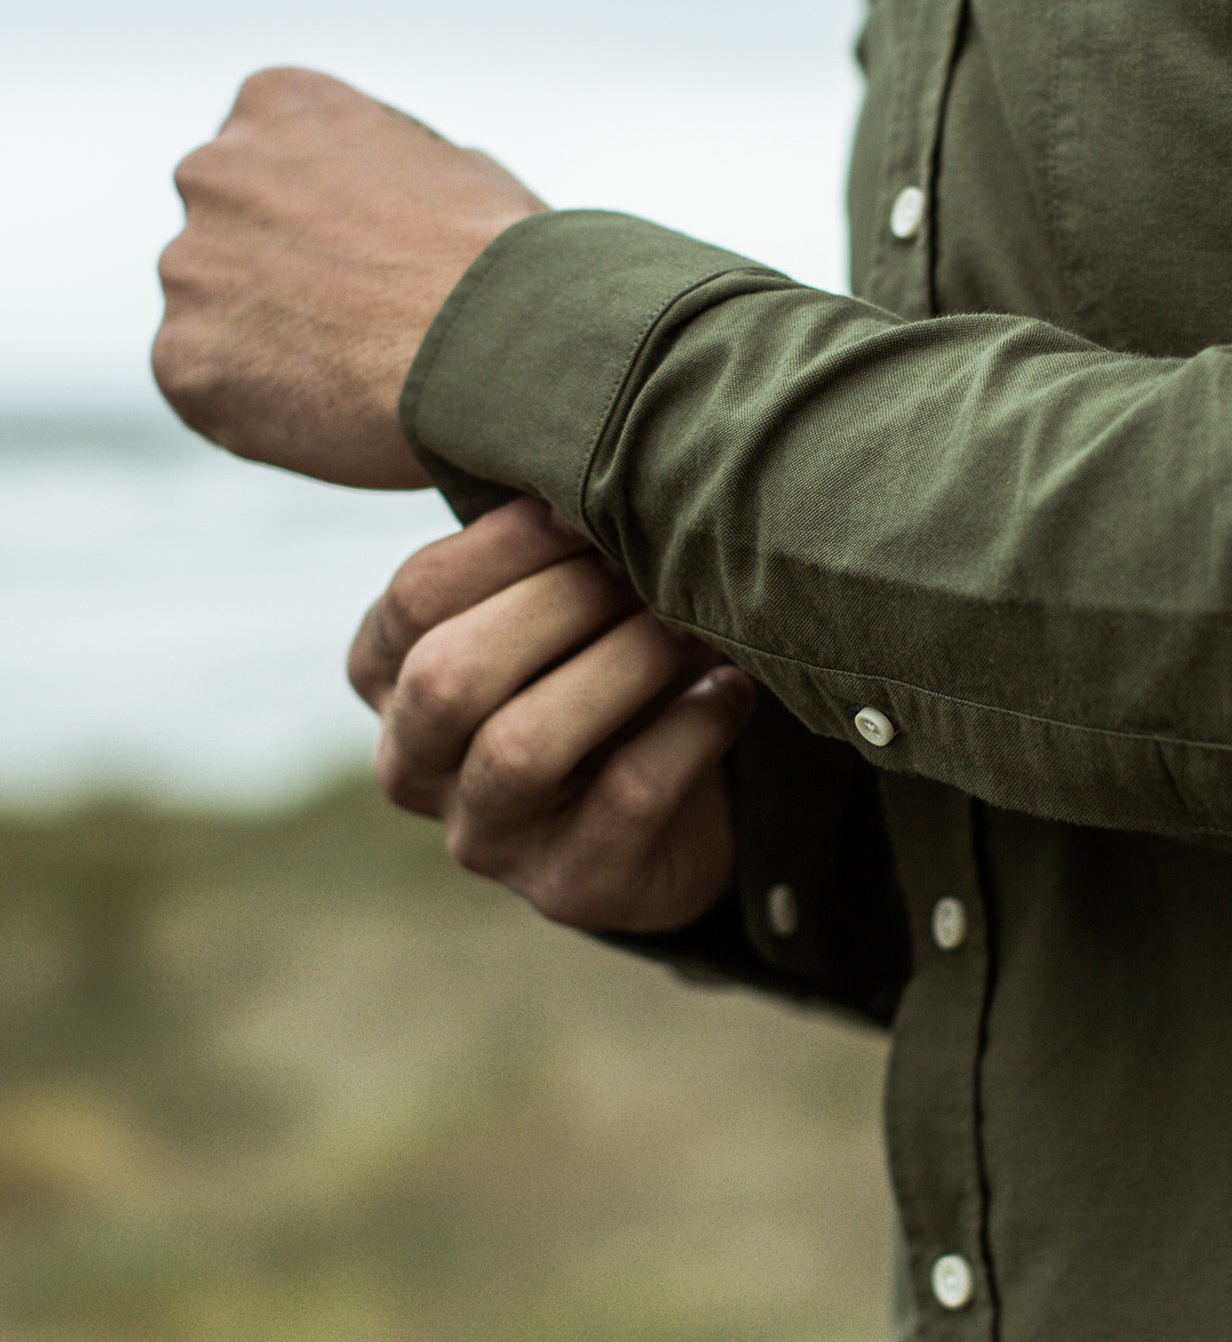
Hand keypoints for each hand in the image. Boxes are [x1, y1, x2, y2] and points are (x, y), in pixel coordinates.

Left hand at [154, 66, 545, 488]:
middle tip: (367, 324)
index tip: (379, 256)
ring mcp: (188, 268)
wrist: (506, 352)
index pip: (275, 156)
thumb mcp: (463, 173)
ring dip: (273, 342)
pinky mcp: (182, 360)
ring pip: (218, 313)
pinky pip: (213, 386)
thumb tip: (398, 212)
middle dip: (287, 275)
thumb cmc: (508, 266)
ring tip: (364, 377)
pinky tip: (336, 411)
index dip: (333, 215)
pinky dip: (262, 407)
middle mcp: (213, 171)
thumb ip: (394, 180)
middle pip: (234, 232)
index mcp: (279, 105)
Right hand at [349, 498, 755, 931]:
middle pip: (451, 675)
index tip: (592, 505)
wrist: (674, 809)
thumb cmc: (607, 669)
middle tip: (649, 566)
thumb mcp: (564, 603)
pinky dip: (690, 729)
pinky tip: (732, 687)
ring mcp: (485, 838)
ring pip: (523, 746)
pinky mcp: (571, 888)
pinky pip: (626, 798)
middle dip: (564, 605)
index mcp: (389, 674)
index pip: (415, 597)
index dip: (509, 542)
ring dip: (624, 666)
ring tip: (693, 624)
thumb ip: (556, 543)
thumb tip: (597, 453)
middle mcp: (413, 764)